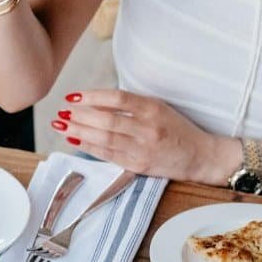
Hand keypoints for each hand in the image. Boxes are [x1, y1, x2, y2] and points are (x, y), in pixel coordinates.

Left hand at [53, 90, 238, 185]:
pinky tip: (74, 139)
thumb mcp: (159, 108)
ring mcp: (142, 148)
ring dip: (79, 131)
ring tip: (60, 124)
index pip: (118, 98)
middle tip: (60, 112)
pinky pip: (108, 155)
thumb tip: (97, 101)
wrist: (200, 156)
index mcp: (153, 108)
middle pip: (106, 121)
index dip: (92, 96)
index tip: (73, 96)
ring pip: (104, 138)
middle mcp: (147, 128)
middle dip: (79, 116)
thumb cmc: (177, 129)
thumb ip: (132, 105)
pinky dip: (89, 147)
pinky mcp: (138, 165)